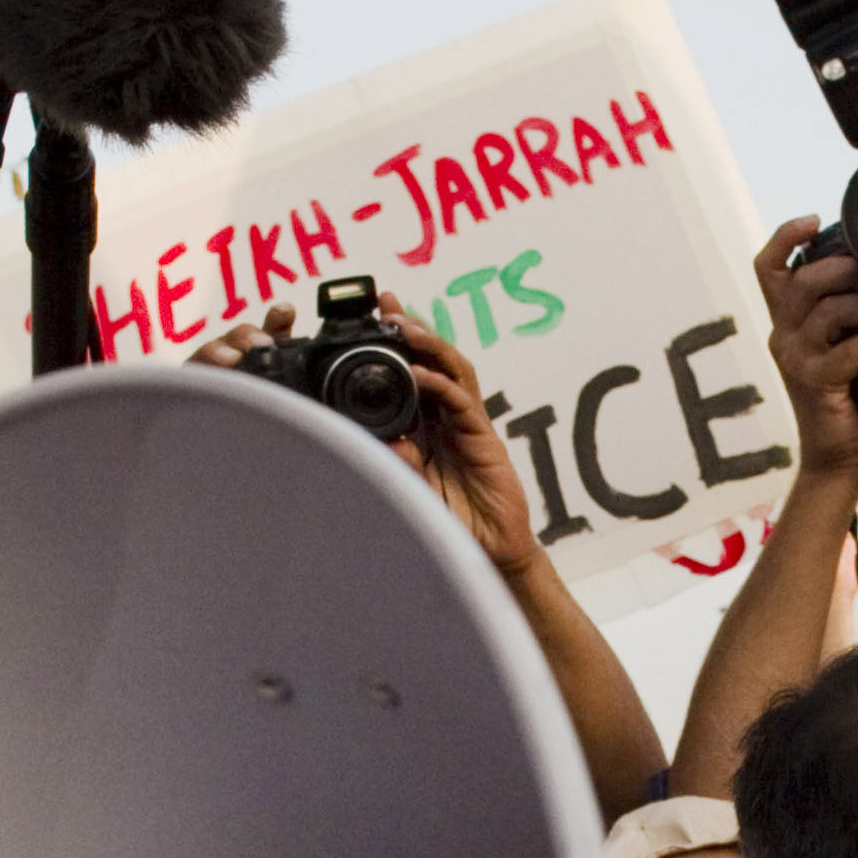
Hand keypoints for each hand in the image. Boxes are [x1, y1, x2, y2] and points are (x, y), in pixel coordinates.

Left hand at [201, 298, 547, 579]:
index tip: (366, 321)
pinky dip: (441, 385)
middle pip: (432, 360)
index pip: (409, 374)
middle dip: (410, 328)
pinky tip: (421, 375)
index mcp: (427, 426)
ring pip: (451, 370)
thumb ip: (391, 465)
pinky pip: (463, 403)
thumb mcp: (405, 490)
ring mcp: (468, 427)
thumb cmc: (449, 525)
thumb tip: (368, 441)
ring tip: (403, 324)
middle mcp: (448, 419)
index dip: (391, 347)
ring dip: (428, 344)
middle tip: (385, 302)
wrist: (491, 554)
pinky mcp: (485, 440)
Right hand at [751, 219, 857, 484]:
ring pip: (827, 311)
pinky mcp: (817, 383)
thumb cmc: (849, 394)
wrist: (837, 454)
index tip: (815, 221)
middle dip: (847, 271)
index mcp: (787, 321)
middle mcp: (784, 336)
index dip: (786, 237)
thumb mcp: (843, 343)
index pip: (769, 268)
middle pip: (803, 280)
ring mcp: (797, 360)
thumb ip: (849, 310)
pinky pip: (849, 350)